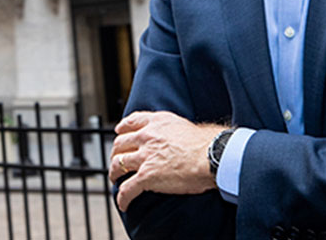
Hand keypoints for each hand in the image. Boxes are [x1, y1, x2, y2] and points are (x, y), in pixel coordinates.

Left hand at [108, 111, 223, 211]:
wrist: (211, 156)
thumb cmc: (206, 143)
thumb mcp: (183, 125)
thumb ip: (170, 128)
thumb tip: (172, 136)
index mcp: (156, 123)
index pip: (132, 122)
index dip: (122, 128)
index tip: (119, 132)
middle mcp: (147, 137)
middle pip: (121, 143)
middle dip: (116, 152)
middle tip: (118, 159)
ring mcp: (145, 157)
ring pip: (118, 164)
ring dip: (114, 173)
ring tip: (115, 179)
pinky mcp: (146, 176)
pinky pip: (127, 189)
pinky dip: (122, 198)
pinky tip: (123, 203)